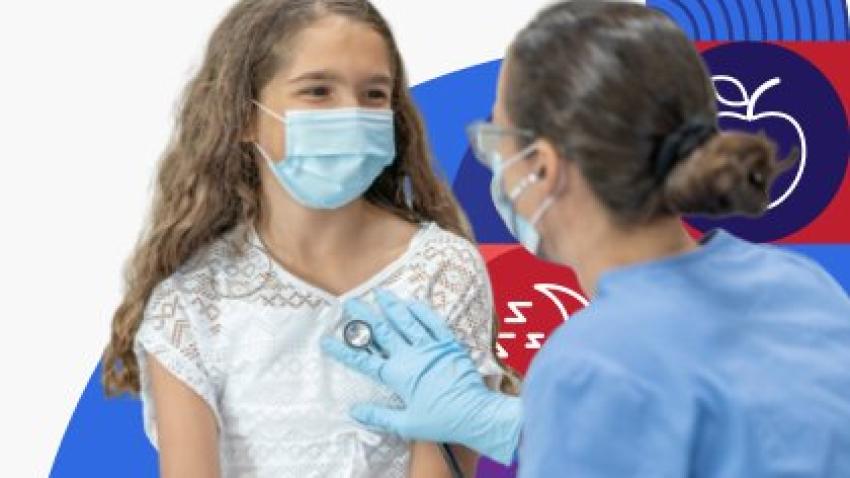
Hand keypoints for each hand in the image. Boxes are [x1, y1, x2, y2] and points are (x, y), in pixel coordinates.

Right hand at [321, 290, 520, 464]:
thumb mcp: (406, 424)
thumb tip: (354, 412)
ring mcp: (430, 347)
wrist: (475, 414)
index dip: (343, 350)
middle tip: (350, 301)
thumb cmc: (441, 421)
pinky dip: (421, 311)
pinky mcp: (448, 344)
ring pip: (406, 321)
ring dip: (391, 305)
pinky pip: (433, 322)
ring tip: (380, 292)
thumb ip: (379, 416)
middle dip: (363, 315)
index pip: (363, 361)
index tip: (326, 340)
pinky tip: (412, 302)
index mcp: (397, 375)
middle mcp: (410, 356)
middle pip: (382, 331)